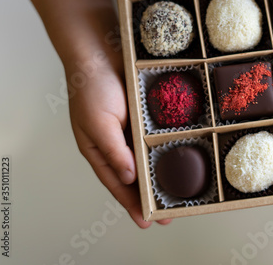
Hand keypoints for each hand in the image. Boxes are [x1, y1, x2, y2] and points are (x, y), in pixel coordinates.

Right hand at [67, 65, 171, 227]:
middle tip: (170, 213)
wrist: (101, 50)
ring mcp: (133, 130)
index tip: (146, 222)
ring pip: (148, 159)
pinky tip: (180, 157)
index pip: (117, 184)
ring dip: (161, 175)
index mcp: (99, 150)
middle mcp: (118, 144)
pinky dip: (166, 148)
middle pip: (136, 176)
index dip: (131, 203)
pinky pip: (157, 136)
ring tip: (179, 192)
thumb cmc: (92, 87)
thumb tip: (128, 178)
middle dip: (150, 196)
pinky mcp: (146, 116)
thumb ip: (114, 152)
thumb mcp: (98, 124)